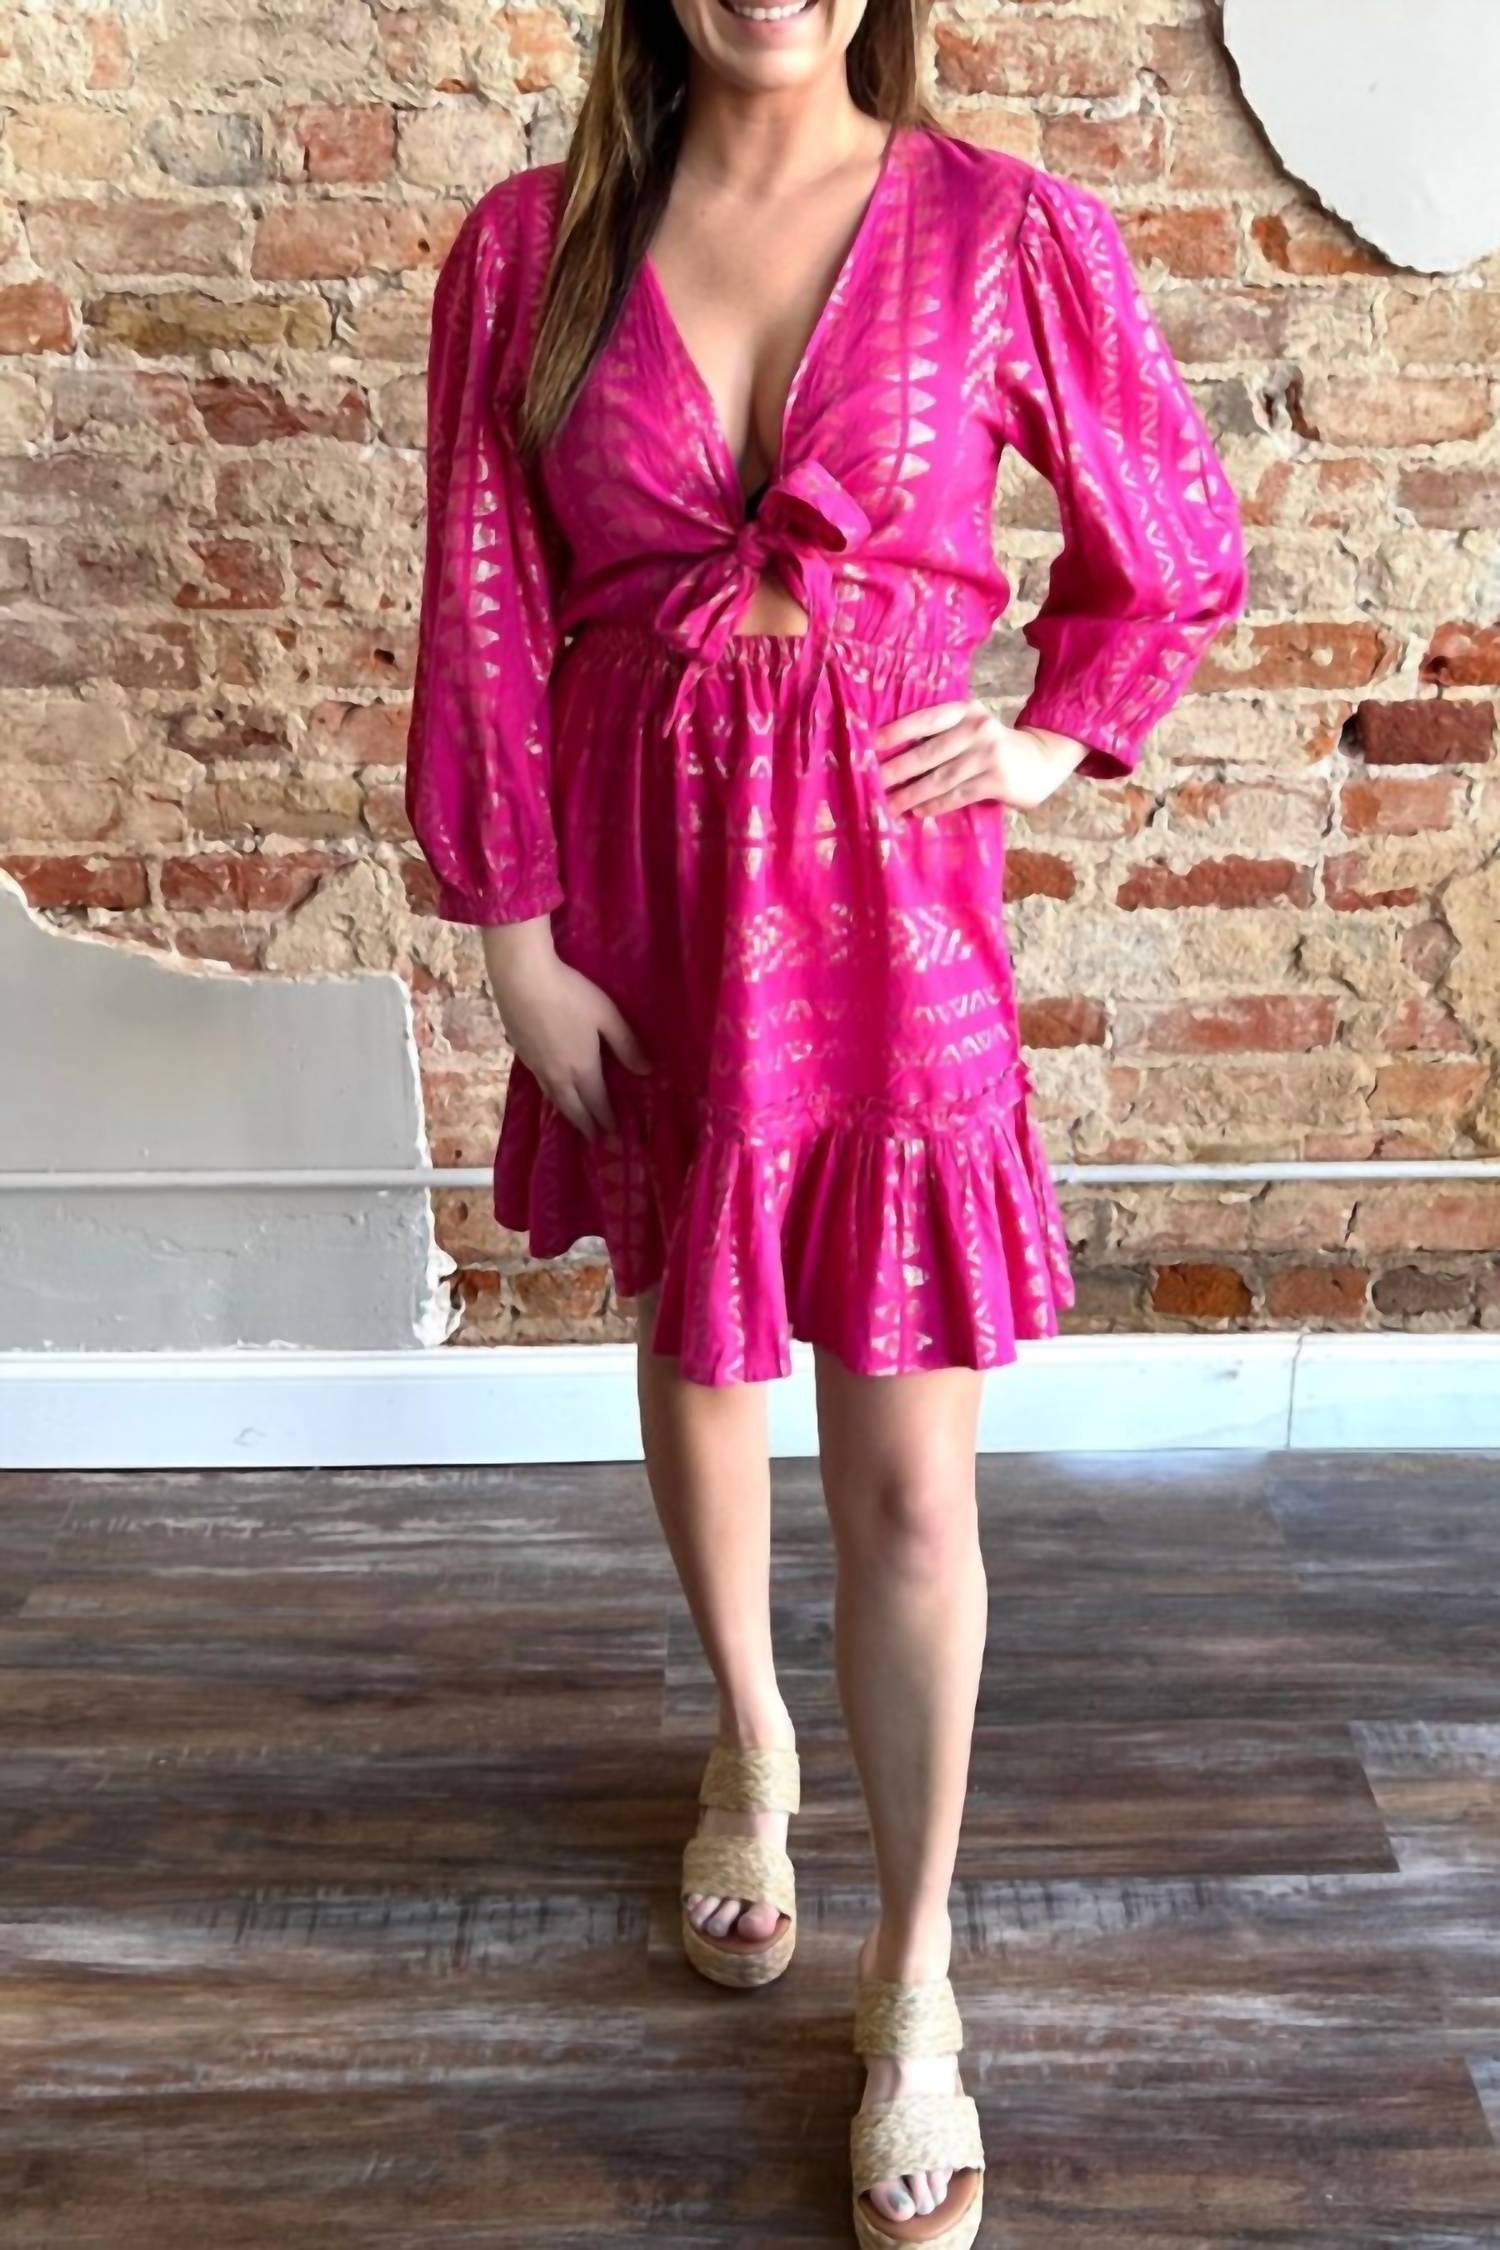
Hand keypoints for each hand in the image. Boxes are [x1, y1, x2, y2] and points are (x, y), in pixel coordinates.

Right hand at [480, 918, 650, 1140]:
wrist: (521, 978)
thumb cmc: (570, 994)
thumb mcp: (607, 1016)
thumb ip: (626, 1045)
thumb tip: (647, 1071)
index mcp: (582, 1067)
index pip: (597, 1102)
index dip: (606, 1119)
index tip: (614, 1136)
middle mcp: (558, 1074)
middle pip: (573, 1107)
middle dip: (586, 1125)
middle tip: (596, 1141)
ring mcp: (536, 1065)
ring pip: (554, 1098)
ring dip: (567, 1113)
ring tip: (575, 1122)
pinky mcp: (521, 1054)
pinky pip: (540, 1085)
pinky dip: (551, 1096)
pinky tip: (552, 1090)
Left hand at [872, 700, 1088, 815]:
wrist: (1041, 759)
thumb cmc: (994, 745)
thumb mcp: (972, 728)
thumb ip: (944, 735)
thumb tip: (895, 755)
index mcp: (966, 711)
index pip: (926, 719)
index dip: (898, 731)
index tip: (870, 744)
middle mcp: (977, 729)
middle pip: (928, 753)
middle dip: (896, 770)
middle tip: (871, 783)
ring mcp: (988, 755)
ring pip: (940, 778)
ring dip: (910, 795)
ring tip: (888, 806)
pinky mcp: (997, 780)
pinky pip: (958, 795)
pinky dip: (935, 805)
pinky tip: (918, 812)